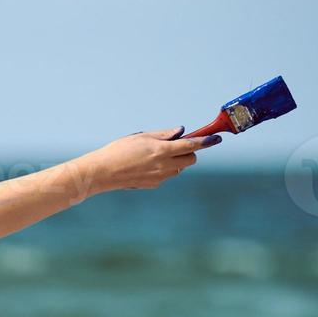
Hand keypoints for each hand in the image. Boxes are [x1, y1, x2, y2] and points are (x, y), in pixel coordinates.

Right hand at [83, 127, 218, 192]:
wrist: (101, 173)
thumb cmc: (117, 151)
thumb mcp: (140, 137)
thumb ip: (162, 135)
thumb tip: (180, 132)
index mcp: (162, 150)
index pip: (191, 145)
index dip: (205, 141)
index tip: (216, 138)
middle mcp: (164, 165)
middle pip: (191, 159)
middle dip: (188, 152)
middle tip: (175, 146)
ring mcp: (160, 177)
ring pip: (179, 168)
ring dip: (175, 161)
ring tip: (153, 156)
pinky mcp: (154, 184)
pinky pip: (166, 175)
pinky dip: (163, 169)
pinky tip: (144, 166)